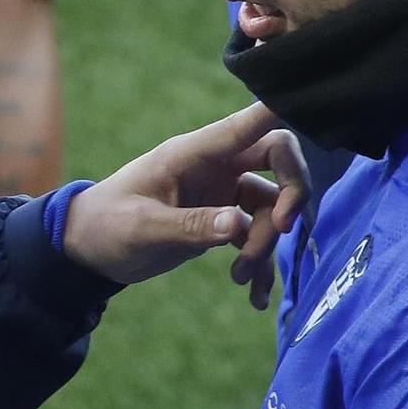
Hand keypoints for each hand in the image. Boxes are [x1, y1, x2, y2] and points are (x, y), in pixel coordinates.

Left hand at [61, 101, 306, 290]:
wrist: (88, 250)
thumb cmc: (106, 226)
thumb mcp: (143, 229)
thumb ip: (191, 226)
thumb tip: (239, 224)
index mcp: (195, 152)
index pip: (250, 123)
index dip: (286, 111)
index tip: (319, 120)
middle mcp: (215, 166)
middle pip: (279, 158)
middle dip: (291, 195)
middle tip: (282, 231)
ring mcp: (221, 192)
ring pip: (272, 206)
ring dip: (267, 244)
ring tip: (239, 279)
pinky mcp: (220, 220)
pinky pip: (256, 236)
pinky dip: (260, 265)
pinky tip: (253, 297)